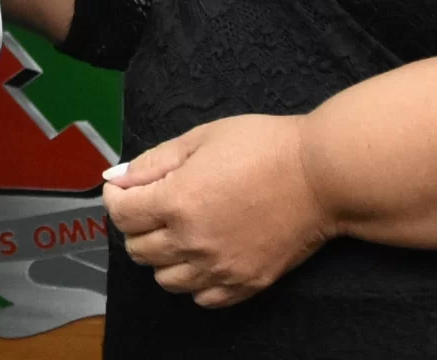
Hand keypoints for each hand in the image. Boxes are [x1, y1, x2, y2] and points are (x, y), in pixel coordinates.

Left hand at [104, 115, 331, 308]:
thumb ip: (153, 163)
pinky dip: (195, 282)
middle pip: (138, 250)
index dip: (116, 198)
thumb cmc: (262, 146)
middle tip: (152, 206)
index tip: (125, 188)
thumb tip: (117, 178)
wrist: (321, 175)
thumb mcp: (200, 138)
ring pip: (166, 279)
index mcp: (176, 202)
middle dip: (136, 226)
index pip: (121, 215)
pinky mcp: (247, 283)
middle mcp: (192, 242)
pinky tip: (204, 257)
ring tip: (179, 232)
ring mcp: (220, 268)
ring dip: (162, 257)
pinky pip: (203, 299)